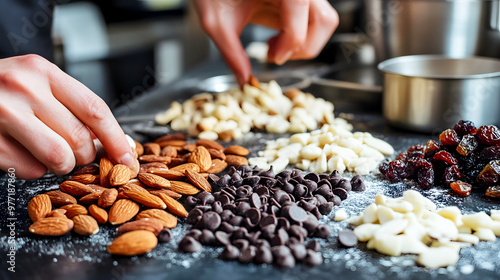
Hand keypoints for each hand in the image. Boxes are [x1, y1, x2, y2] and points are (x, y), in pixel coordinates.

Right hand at [0, 54, 135, 179]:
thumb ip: (72, 107)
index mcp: (43, 72)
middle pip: (81, 138)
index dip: (117, 139)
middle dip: (85, 155)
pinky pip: (31, 170)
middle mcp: (23, 88)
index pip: (96, 109)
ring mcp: (2, 114)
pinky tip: (23, 153)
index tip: (129, 158)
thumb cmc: (3, 91)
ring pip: (59, 158)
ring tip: (49, 153)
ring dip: (62, 165)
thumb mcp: (38, 84)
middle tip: (74, 152)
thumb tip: (114, 144)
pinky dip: (34, 170)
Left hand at [194, 0, 338, 85]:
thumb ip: (231, 52)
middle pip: (324, 21)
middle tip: (274, 54)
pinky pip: (315, 18)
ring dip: (305, 41)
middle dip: (302, 46)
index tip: (270, 57)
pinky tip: (277, 36)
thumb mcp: (216, 22)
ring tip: (275, 45)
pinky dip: (302, 34)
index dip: (289, 46)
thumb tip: (245, 80)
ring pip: (325, 20)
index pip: (301, 21)